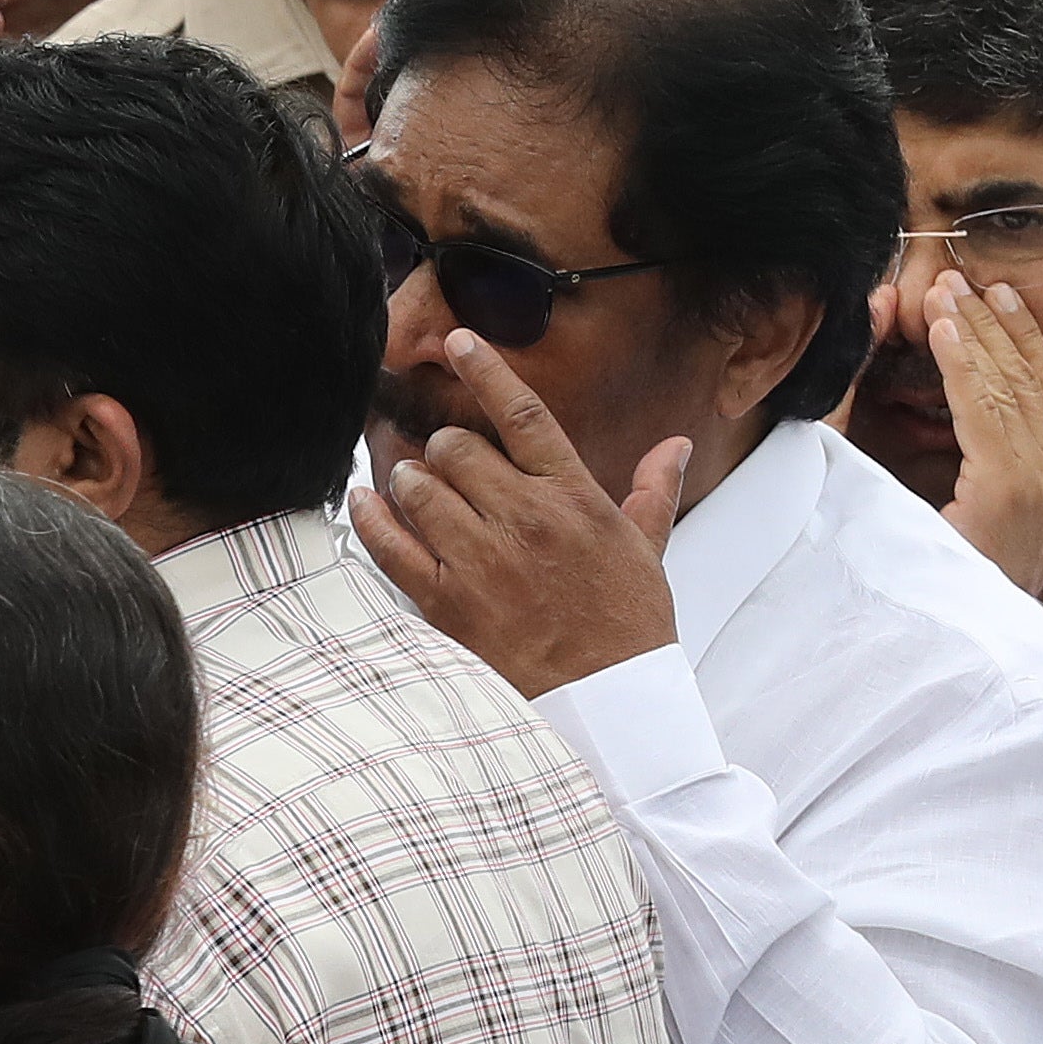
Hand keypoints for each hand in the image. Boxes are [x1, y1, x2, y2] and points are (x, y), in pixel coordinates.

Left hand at [348, 330, 687, 699]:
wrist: (608, 702)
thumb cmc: (629, 624)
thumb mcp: (649, 550)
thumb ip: (653, 490)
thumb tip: (675, 444)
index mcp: (573, 498)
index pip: (524, 415)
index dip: (486, 370)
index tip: (458, 342)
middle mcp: (523, 519)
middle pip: (457, 447)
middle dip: (448, 449)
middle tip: (453, 465)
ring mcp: (479, 560)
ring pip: (418, 486)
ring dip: (412, 480)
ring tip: (421, 490)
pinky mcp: (444, 600)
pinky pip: (388, 544)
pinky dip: (370, 517)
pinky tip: (367, 503)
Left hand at [922, 278, 1042, 596]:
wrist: (971, 637)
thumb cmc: (981, 575)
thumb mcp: (1021, 510)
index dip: (1024, 338)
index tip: (998, 294)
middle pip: (1031, 379)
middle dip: (994, 323)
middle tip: (959, 276)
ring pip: (1006, 386)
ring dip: (973, 331)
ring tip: (945, 290)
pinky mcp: (1009, 489)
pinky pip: (982, 408)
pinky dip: (961, 362)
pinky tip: (942, 329)